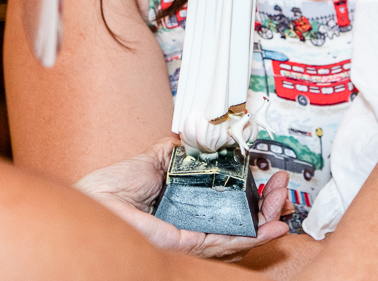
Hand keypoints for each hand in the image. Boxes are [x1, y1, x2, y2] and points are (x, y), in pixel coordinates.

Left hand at [74, 137, 291, 260]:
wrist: (94, 202)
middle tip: (283, 190)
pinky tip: (269, 228)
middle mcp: (192, 224)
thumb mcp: (153, 160)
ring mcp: (191, 237)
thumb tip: (197, 133)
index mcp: (187, 206)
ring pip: (240, 234)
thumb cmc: (112, 188)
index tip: (270, 177)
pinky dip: (250, 236)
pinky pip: (224, 241)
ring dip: (266, 221)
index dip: (254, 194)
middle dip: (268, 207)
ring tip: (283, 205)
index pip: (230, 205)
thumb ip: (178, 150)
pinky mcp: (186, 244)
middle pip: (241, 222)